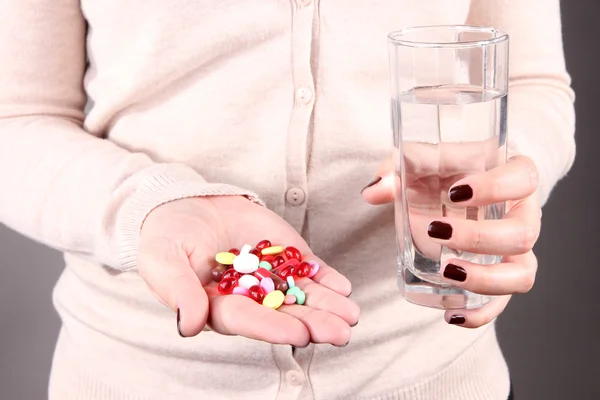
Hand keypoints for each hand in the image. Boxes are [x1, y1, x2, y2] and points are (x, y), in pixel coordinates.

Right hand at [137, 195, 358, 345]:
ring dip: (327, 306)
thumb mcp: (162, 259)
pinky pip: (308, 269)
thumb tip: (189, 326)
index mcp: (218, 305)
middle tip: (340, 333)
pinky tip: (343, 287)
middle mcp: (249, 297)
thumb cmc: (167, 235)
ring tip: (350, 315)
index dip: (273, 327)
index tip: (299, 334)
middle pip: (283, 314)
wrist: (186, 204)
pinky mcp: (284, 255)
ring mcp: (270, 276)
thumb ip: (178, 290)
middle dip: (312, 324)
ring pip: (301, 295)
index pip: (247, 319)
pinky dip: (326, 278)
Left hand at [362, 144, 539, 328]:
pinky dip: (480, 314)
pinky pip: (502, 303)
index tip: (456, 193)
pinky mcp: (501, 276)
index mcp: (514, 177)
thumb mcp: (422, 162)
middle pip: (523, 234)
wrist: (453, 189)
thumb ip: (399, 170)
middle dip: (479, 238)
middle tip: (436, 231)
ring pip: (522, 274)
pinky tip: (451, 315)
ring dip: (486, 279)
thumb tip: (374, 190)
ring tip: (446, 272)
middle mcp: (523, 215)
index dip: (495, 187)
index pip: (523, 178)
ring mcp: (516, 251)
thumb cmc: (444, 171)